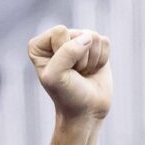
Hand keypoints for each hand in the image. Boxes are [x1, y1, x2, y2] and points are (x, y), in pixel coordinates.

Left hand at [29, 26, 110, 144]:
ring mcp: (77, 41)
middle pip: (78, 34)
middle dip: (81, 58)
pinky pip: (104, 42)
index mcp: (40, 45)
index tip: (65, 73)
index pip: (60, 32)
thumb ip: (67, 52)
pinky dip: (102, 60)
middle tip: (76, 75)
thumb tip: (89, 37)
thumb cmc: (68, 96)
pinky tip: (93, 71)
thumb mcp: (57, 76)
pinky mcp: (94, 47)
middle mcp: (58, 39)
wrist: (86, 113)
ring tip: (84, 74)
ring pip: (93, 37)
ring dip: (91, 60)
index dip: (66, 54)